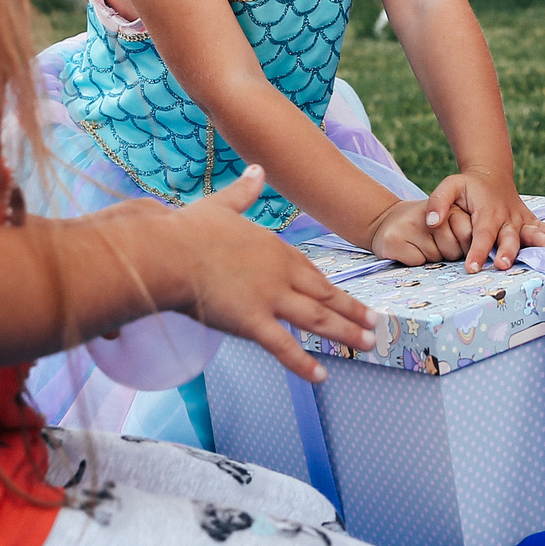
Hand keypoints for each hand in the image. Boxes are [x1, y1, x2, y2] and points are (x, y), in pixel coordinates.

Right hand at [164, 167, 375, 382]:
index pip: (311, 270)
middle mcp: (280, 273)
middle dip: (352, 311)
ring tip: (367, 345)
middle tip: (376, 324)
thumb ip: (244, 191)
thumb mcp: (221, 204)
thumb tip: (257, 169)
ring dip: (344, 332)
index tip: (348, 298)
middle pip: (325, 295)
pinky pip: (284, 347)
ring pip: (317, 319)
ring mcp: (270, 298)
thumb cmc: (187, 231)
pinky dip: (304, 364)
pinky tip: (321, 376)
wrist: (168, 253)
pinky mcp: (252, 322)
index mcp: (275, 248)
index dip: (332, 287)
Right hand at [366, 195, 460, 265]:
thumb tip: (474, 260)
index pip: (468, 235)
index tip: (461, 247)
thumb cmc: (423, 226)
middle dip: (449, 255)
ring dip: (432, 259)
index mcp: (448, 206)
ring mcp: (409, 226)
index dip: (467, 248)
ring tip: (421, 245)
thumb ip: (464, 234)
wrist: (385, 221)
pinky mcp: (393, 241)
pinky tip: (409, 250)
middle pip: (453, 250)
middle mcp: (428, 214)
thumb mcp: (447, 222)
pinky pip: (417, 263)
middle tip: (436, 244)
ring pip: (435, 259)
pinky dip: (416, 262)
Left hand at [440, 167, 544, 270]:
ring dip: (542, 245)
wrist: (491, 174)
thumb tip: (431, 221)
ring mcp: (522, 220)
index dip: (476, 251)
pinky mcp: (531, 223)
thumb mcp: (449, 186)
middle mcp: (508, 217)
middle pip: (509, 238)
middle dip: (508, 252)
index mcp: (487, 211)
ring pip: (533, 234)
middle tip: (503, 265)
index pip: (481, 234)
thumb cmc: (468, 186)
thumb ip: (438, 202)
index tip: (471, 267)